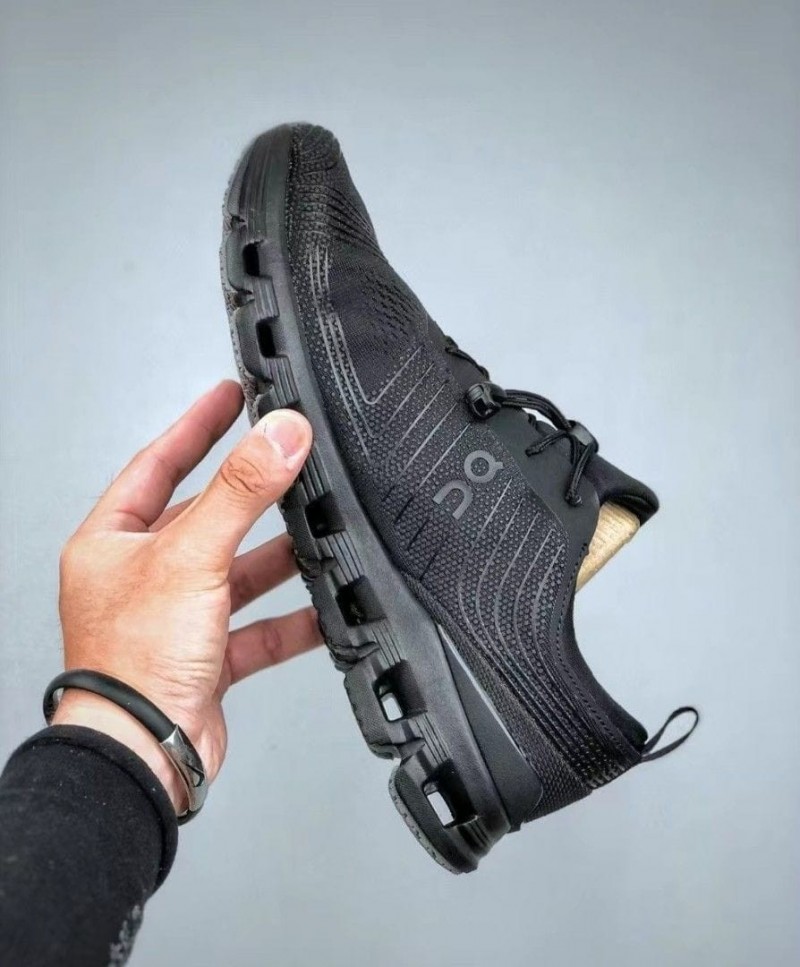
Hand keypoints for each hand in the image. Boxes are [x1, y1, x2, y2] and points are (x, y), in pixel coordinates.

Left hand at [52, 380, 318, 812]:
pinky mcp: (207, 658)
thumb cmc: (131, 665)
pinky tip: (325, 609)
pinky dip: (292, 619)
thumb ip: (242, 492)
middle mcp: (141, 577)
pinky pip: (260, 627)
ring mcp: (176, 618)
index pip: (157, 463)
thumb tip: (278, 435)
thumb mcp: (192, 557)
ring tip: (318, 529)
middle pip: (206, 517)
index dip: (196, 426)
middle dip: (251, 493)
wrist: (144, 754)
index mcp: (112, 543)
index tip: (229, 395)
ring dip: (278, 557)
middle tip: (287, 455)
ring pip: (238, 572)